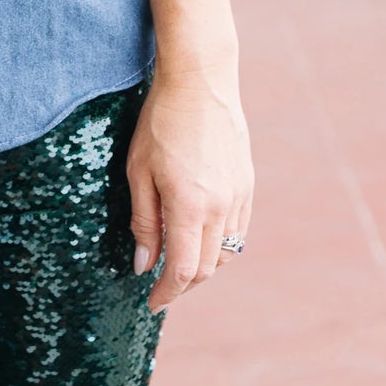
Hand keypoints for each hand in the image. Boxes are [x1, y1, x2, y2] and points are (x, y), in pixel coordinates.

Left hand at [127, 61, 254, 314]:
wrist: (201, 82)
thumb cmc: (160, 122)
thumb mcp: (138, 170)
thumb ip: (143, 221)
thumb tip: (143, 265)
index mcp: (190, 206)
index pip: (183, 270)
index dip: (167, 293)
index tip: (151, 303)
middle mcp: (221, 207)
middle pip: (206, 267)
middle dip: (183, 284)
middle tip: (160, 286)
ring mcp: (238, 196)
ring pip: (225, 252)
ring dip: (203, 266)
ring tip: (177, 261)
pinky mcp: (247, 185)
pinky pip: (237, 230)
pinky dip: (219, 243)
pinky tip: (200, 235)